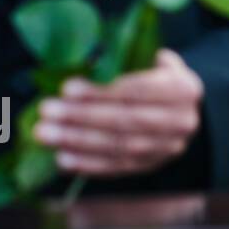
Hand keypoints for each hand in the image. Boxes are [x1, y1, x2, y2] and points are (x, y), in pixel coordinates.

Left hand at [34, 48, 203, 176]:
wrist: (181, 110)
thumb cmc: (158, 78)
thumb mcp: (154, 62)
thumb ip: (130, 61)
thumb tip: (88, 61)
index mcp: (184, 89)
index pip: (138, 91)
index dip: (101, 92)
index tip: (66, 88)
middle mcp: (182, 121)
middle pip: (126, 120)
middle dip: (81, 116)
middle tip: (46, 111)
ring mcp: (167, 147)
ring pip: (119, 146)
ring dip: (77, 141)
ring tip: (45, 134)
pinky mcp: (151, 165)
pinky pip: (117, 167)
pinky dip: (87, 164)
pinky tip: (62, 158)